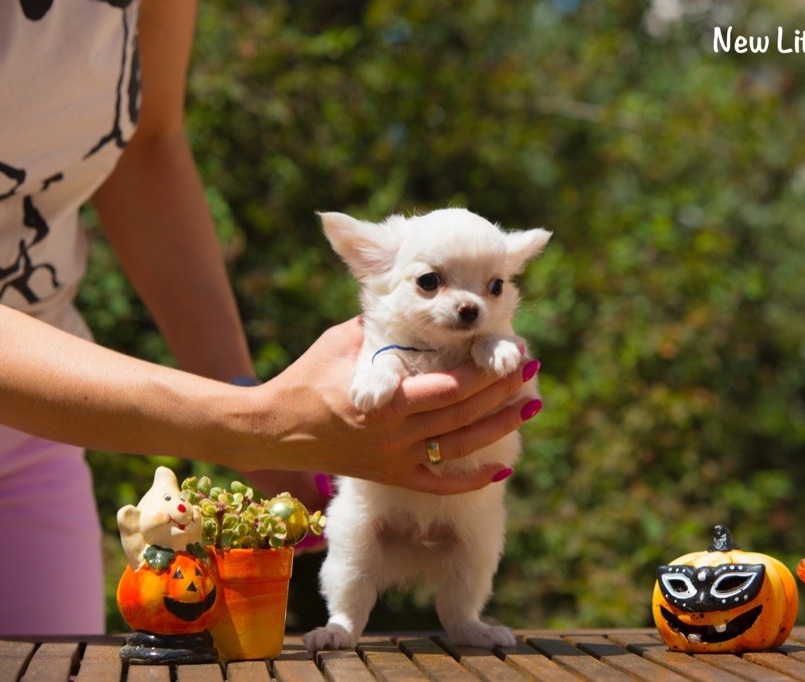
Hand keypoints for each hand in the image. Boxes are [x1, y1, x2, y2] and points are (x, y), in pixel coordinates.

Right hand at [242, 317, 540, 494]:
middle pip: (463, 416)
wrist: (273, 431)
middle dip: (501, 391)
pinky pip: (440, 484)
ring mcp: (395, 461)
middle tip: (530, 367)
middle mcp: (394, 436)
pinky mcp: (392, 477)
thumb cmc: (305, 378)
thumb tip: (414, 303)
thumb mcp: (341, 342)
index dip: (485, 373)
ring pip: (461, 448)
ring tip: (531, 406)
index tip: (510, 351)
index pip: (449, 389)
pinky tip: (503, 467)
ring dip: (500, 427)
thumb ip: (381, 327)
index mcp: (384, 403)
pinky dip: (473, 480)